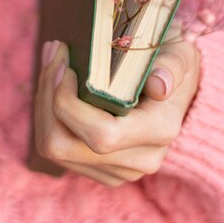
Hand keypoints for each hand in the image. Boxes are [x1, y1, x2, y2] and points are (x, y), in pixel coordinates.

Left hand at [34, 37, 200, 185]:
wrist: (179, 87)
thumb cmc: (173, 61)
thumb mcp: (179, 54)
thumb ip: (171, 67)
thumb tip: (159, 86)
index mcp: (160, 130)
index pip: (101, 136)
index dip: (69, 104)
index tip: (66, 65)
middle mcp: (140, 159)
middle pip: (65, 146)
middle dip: (48, 97)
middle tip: (53, 53)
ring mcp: (118, 169)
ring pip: (54, 148)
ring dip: (44, 102)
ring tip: (52, 61)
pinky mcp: (101, 168)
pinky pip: (58, 148)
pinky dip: (50, 113)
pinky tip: (57, 83)